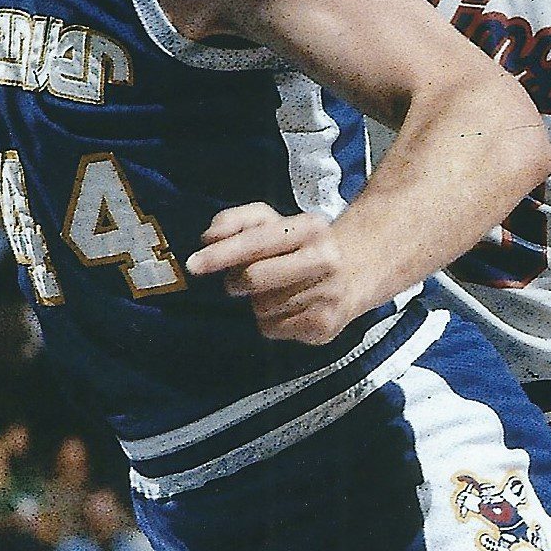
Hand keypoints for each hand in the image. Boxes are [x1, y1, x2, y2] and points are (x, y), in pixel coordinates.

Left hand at [187, 204, 371, 347]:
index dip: (222, 254)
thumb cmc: (300, 245)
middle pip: (254, 279)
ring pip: (261, 308)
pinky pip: (273, 330)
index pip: (258, 241)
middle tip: (239, 280)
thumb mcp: (275, 222)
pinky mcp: (324, 327)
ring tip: (278, 290)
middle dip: (236, 281)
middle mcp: (324, 260)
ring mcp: (328, 296)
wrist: (357, 272)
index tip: (194, 264)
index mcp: (310, 228)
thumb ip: (238, 221)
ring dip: (258, 302)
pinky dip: (271, 321)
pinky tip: (289, 308)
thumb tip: (208, 237)